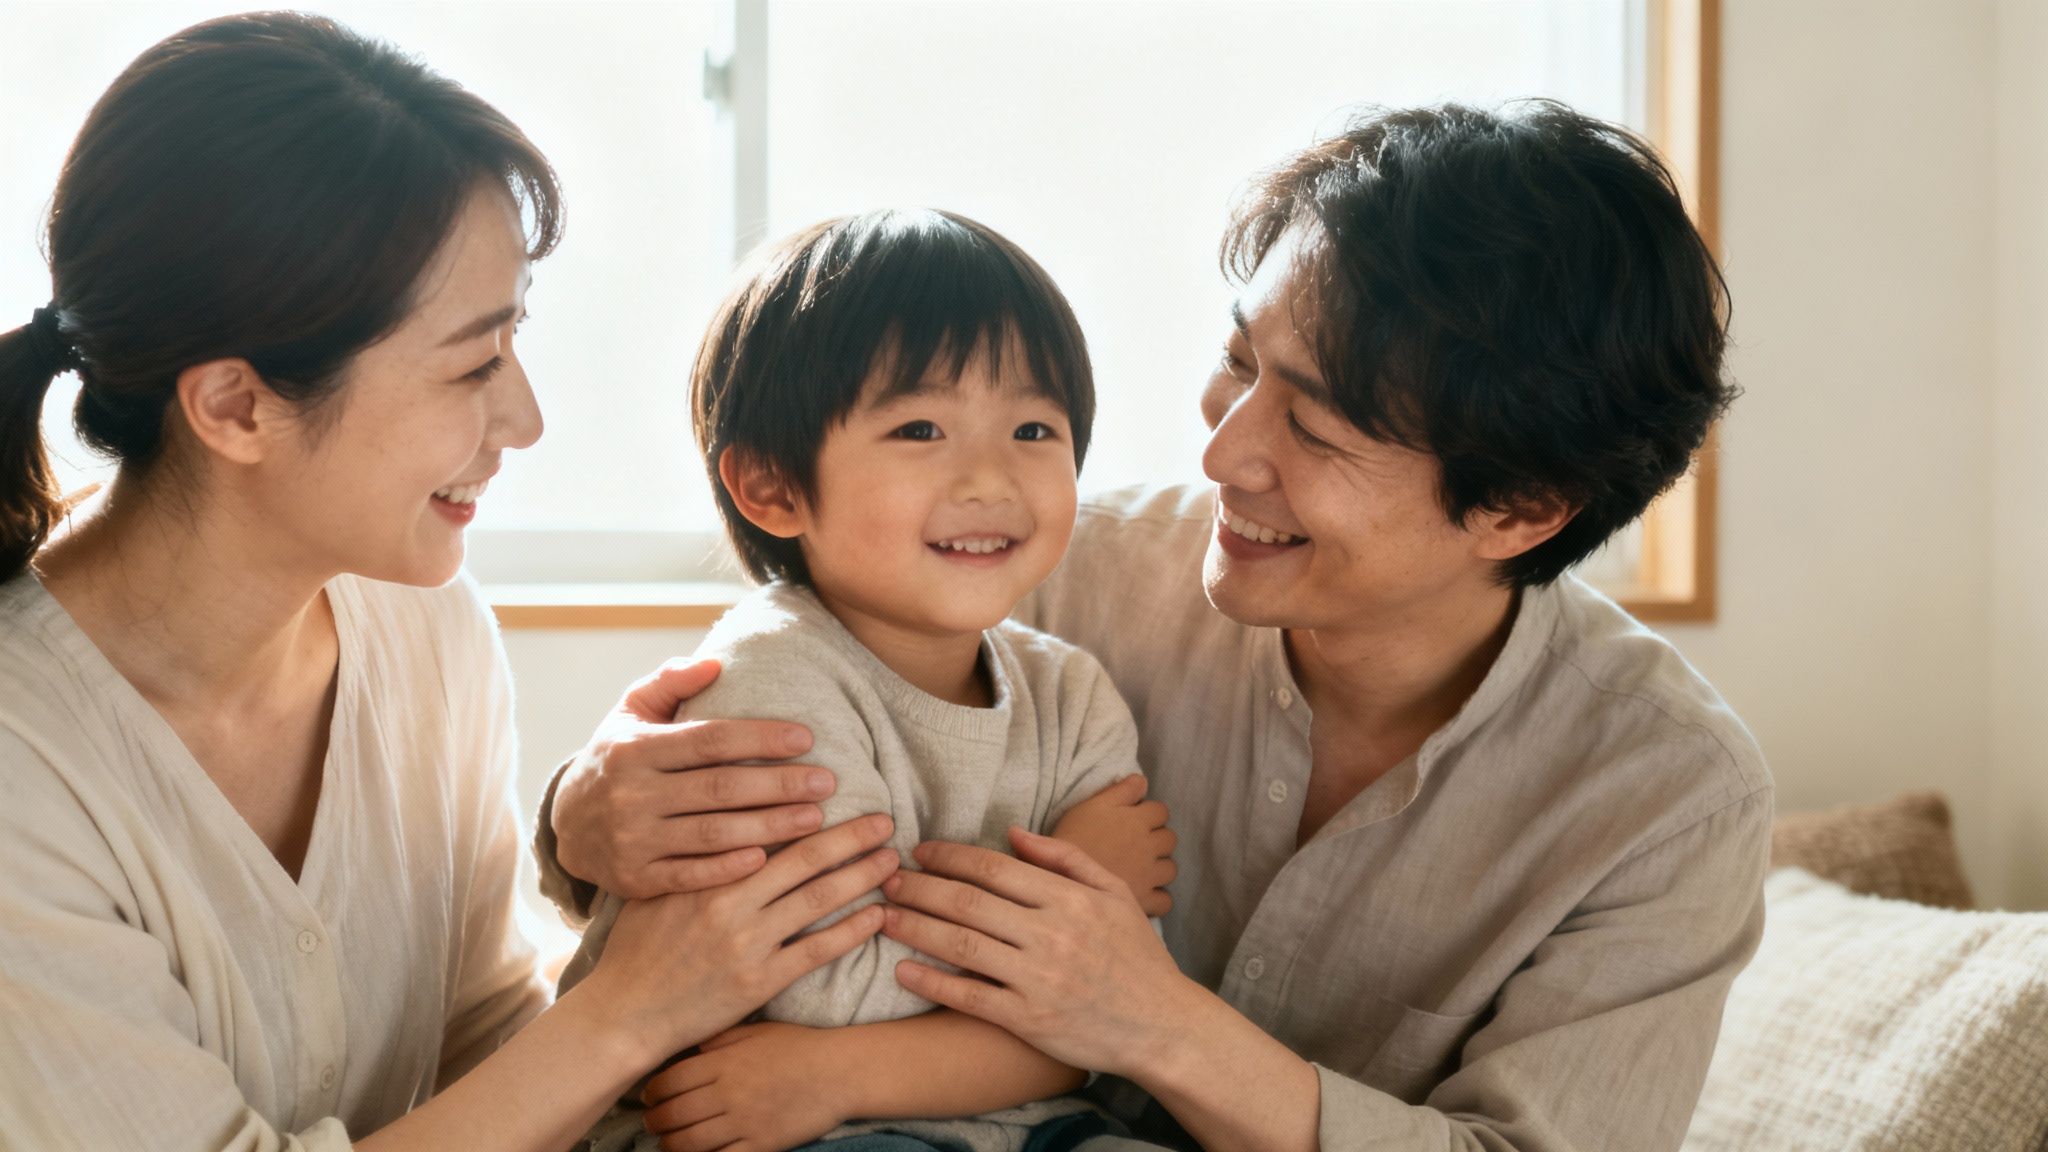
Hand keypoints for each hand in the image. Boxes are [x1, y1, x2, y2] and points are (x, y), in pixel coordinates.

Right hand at [556, 658, 836, 897]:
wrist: (565, 826)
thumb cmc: (616, 758)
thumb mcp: (631, 712)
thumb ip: (671, 682)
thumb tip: (715, 663)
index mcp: (635, 749)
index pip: (709, 740)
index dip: (760, 737)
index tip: (807, 737)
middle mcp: (632, 795)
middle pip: (720, 788)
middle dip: (779, 784)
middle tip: (827, 782)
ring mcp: (633, 840)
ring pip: (714, 833)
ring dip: (770, 825)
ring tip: (814, 818)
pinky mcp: (635, 879)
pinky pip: (691, 875)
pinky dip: (730, 868)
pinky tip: (769, 858)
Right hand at [567, 814, 899, 1066]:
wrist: (625, 1013)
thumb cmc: (637, 949)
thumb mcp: (656, 889)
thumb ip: (694, 857)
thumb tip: (729, 819)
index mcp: (705, 872)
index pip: (766, 829)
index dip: (807, 810)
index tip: (839, 793)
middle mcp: (729, 903)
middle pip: (805, 858)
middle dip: (851, 836)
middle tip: (884, 819)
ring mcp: (748, 943)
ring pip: (818, 899)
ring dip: (862, 876)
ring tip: (891, 859)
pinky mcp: (760, 982)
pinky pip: (817, 950)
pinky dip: (852, 930)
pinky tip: (878, 915)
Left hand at [641, 1022, 847, 1151]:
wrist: (840, 1071)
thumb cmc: (799, 1046)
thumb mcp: (757, 1030)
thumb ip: (720, 1039)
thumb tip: (689, 1048)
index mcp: (725, 1062)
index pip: (671, 1081)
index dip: (652, 1092)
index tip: (647, 1096)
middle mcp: (729, 1093)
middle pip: (674, 1114)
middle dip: (655, 1122)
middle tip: (651, 1123)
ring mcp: (745, 1122)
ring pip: (690, 1142)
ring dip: (671, 1145)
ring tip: (667, 1143)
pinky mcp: (761, 1145)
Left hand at [879, 828, 1199, 1078]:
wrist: (1161, 1026)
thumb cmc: (1136, 956)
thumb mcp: (1114, 894)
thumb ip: (1065, 858)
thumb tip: (1012, 831)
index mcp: (1069, 898)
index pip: (994, 867)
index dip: (949, 856)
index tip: (918, 851)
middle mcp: (1051, 934)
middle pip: (967, 902)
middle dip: (920, 887)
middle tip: (886, 880)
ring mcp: (1038, 979)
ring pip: (960, 945)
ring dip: (915, 928)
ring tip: (884, 917)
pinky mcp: (1028, 1020)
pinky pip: (970, 997)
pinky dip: (932, 982)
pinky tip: (904, 970)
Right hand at [1050, 775, 1176, 915]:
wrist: (1060, 877)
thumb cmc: (1073, 836)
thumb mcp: (1093, 804)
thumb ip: (1122, 790)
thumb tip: (1143, 781)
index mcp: (1139, 821)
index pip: (1161, 811)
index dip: (1148, 814)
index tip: (1133, 821)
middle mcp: (1150, 847)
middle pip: (1169, 839)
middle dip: (1157, 840)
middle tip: (1135, 845)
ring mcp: (1150, 876)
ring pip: (1170, 869)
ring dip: (1159, 867)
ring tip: (1139, 869)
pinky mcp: (1145, 901)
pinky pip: (1165, 900)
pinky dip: (1158, 896)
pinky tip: (1143, 893)